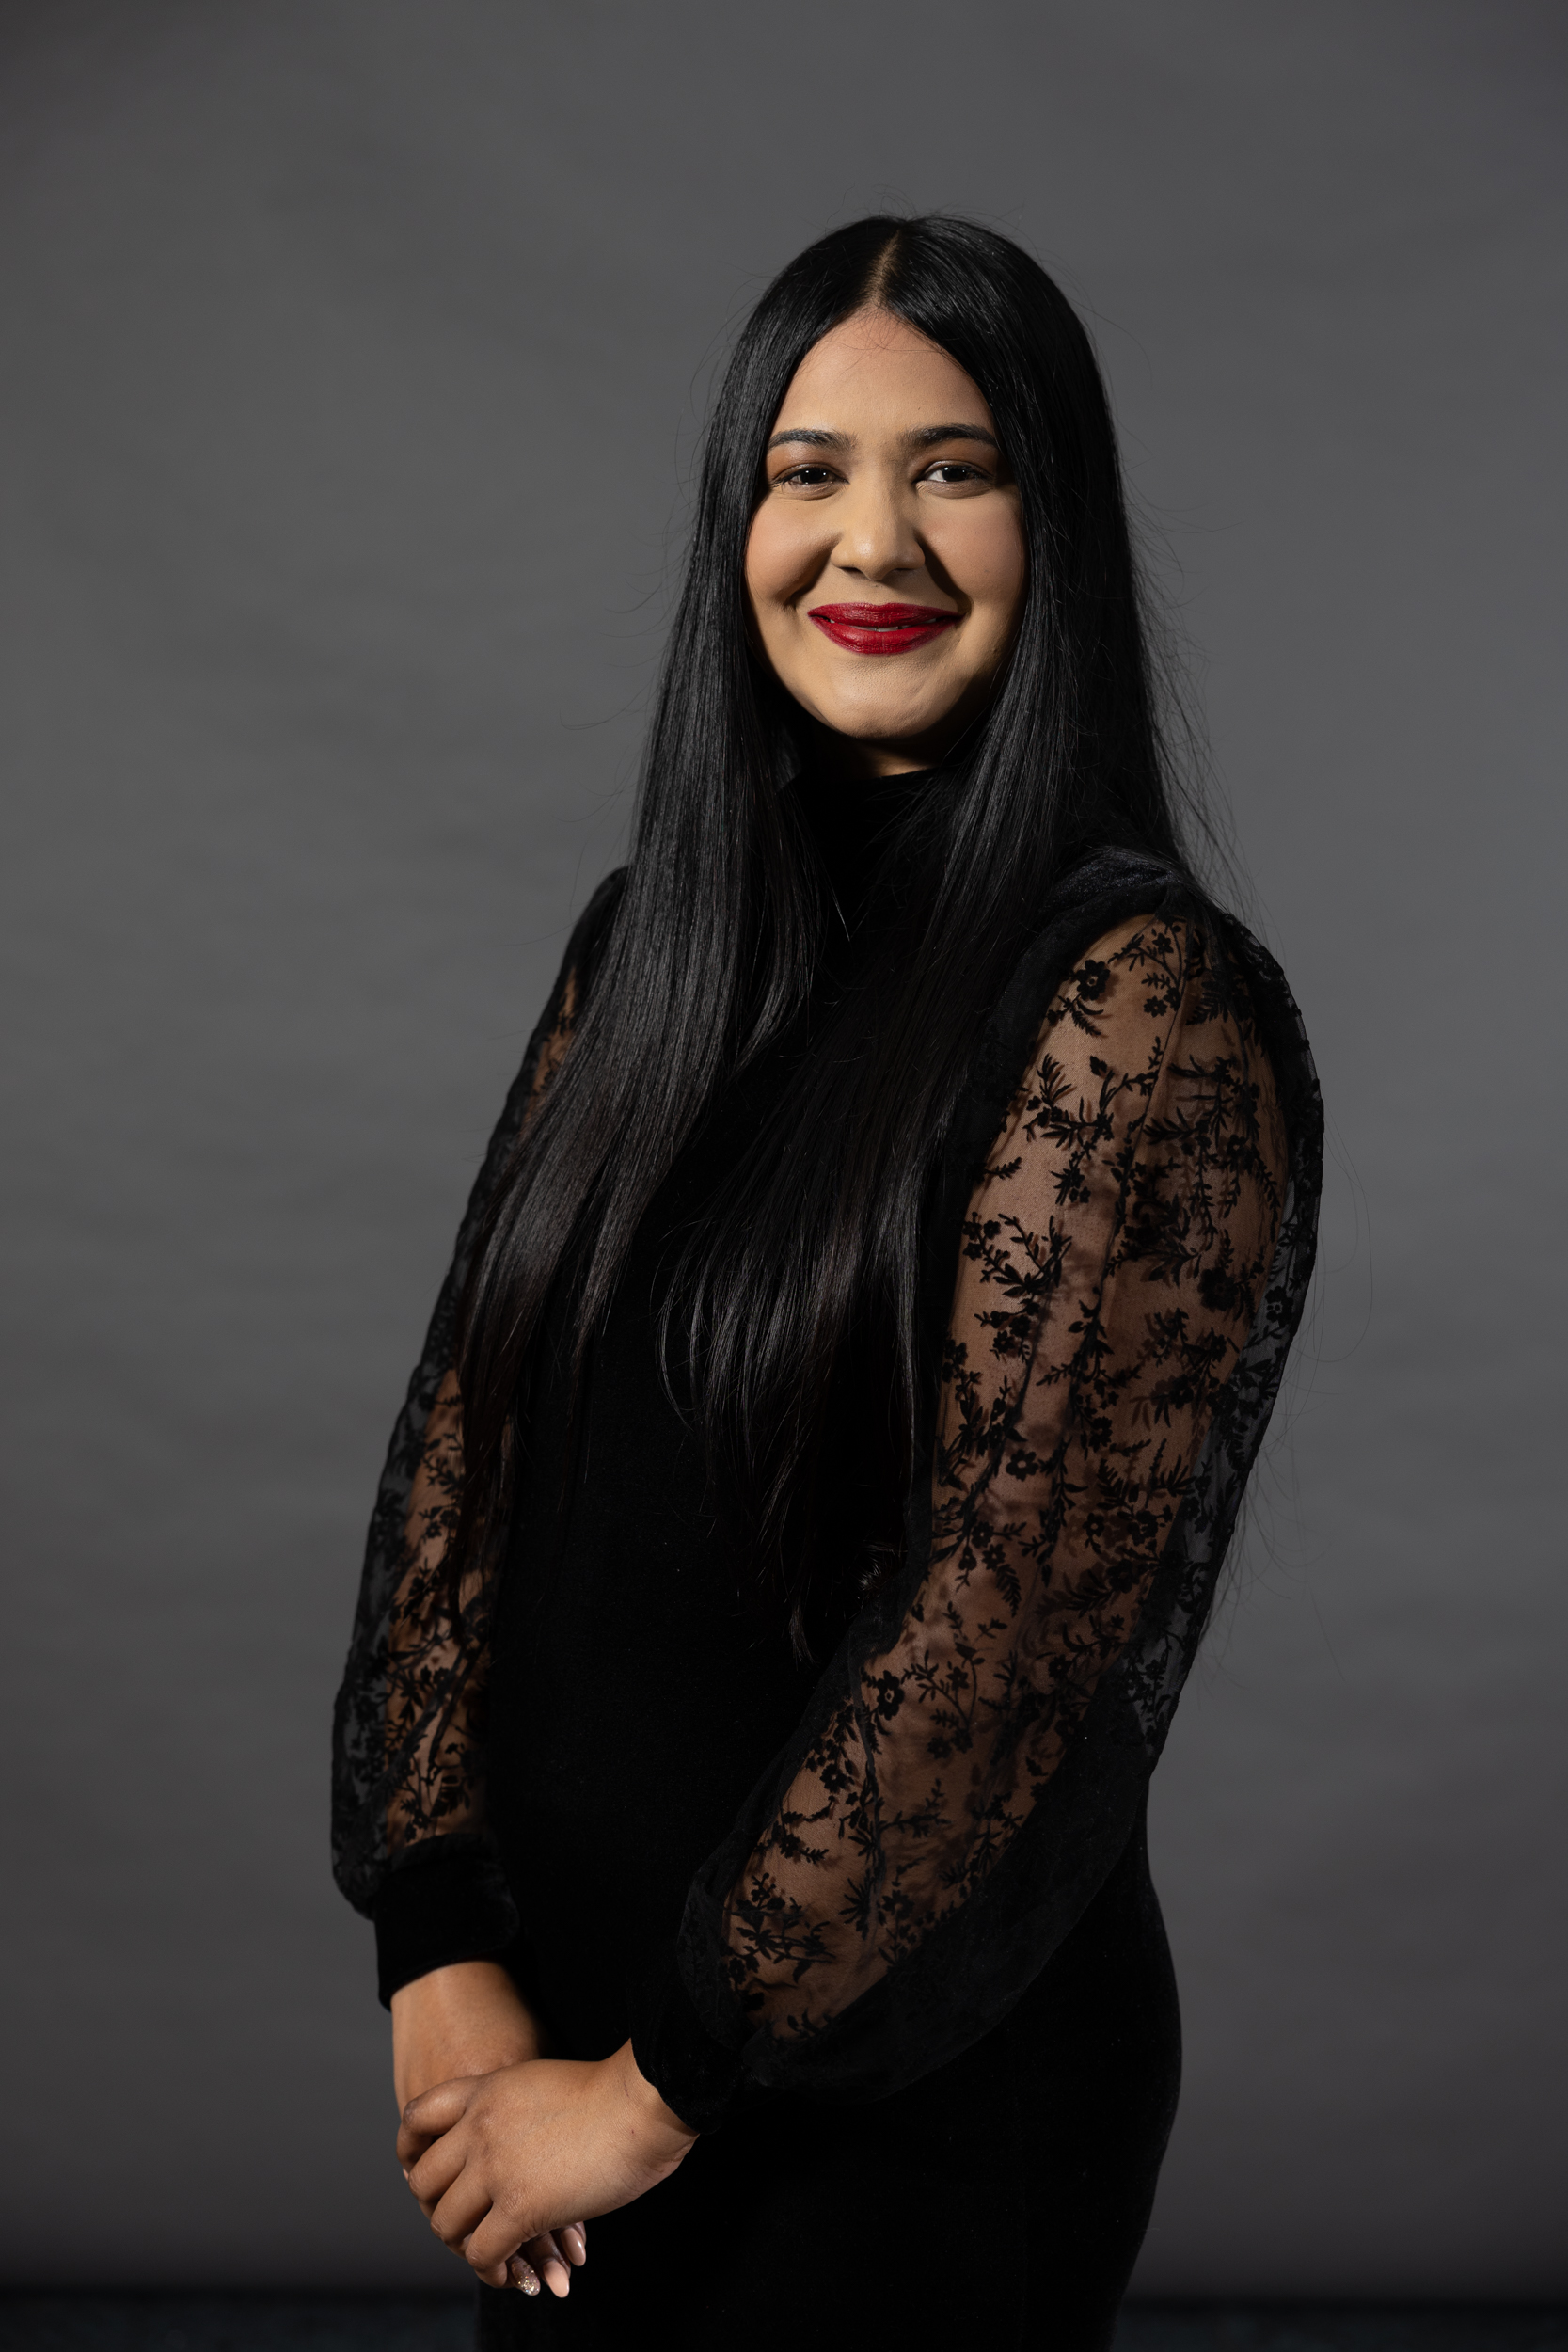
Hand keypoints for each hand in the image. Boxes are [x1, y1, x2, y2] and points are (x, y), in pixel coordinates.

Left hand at [399, 2039, 697, 2287]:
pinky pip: (480, 2254)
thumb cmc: (615, 2094)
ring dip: (463, 2243)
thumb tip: (513, 2143)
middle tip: (463, 2223)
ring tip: (488, 2250)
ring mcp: (495, 2167)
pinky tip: (511, 2271)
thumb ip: (514, 2109)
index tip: (430, 2173)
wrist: (643, 2104)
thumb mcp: (543, 2083)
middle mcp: (480, 2127)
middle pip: (423, 2180)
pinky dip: (490, 2270)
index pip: (418, 2116)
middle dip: (438, 2207)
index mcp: (487, 2090)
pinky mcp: (519, 2207)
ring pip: (446, 2222)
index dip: (413, 2150)